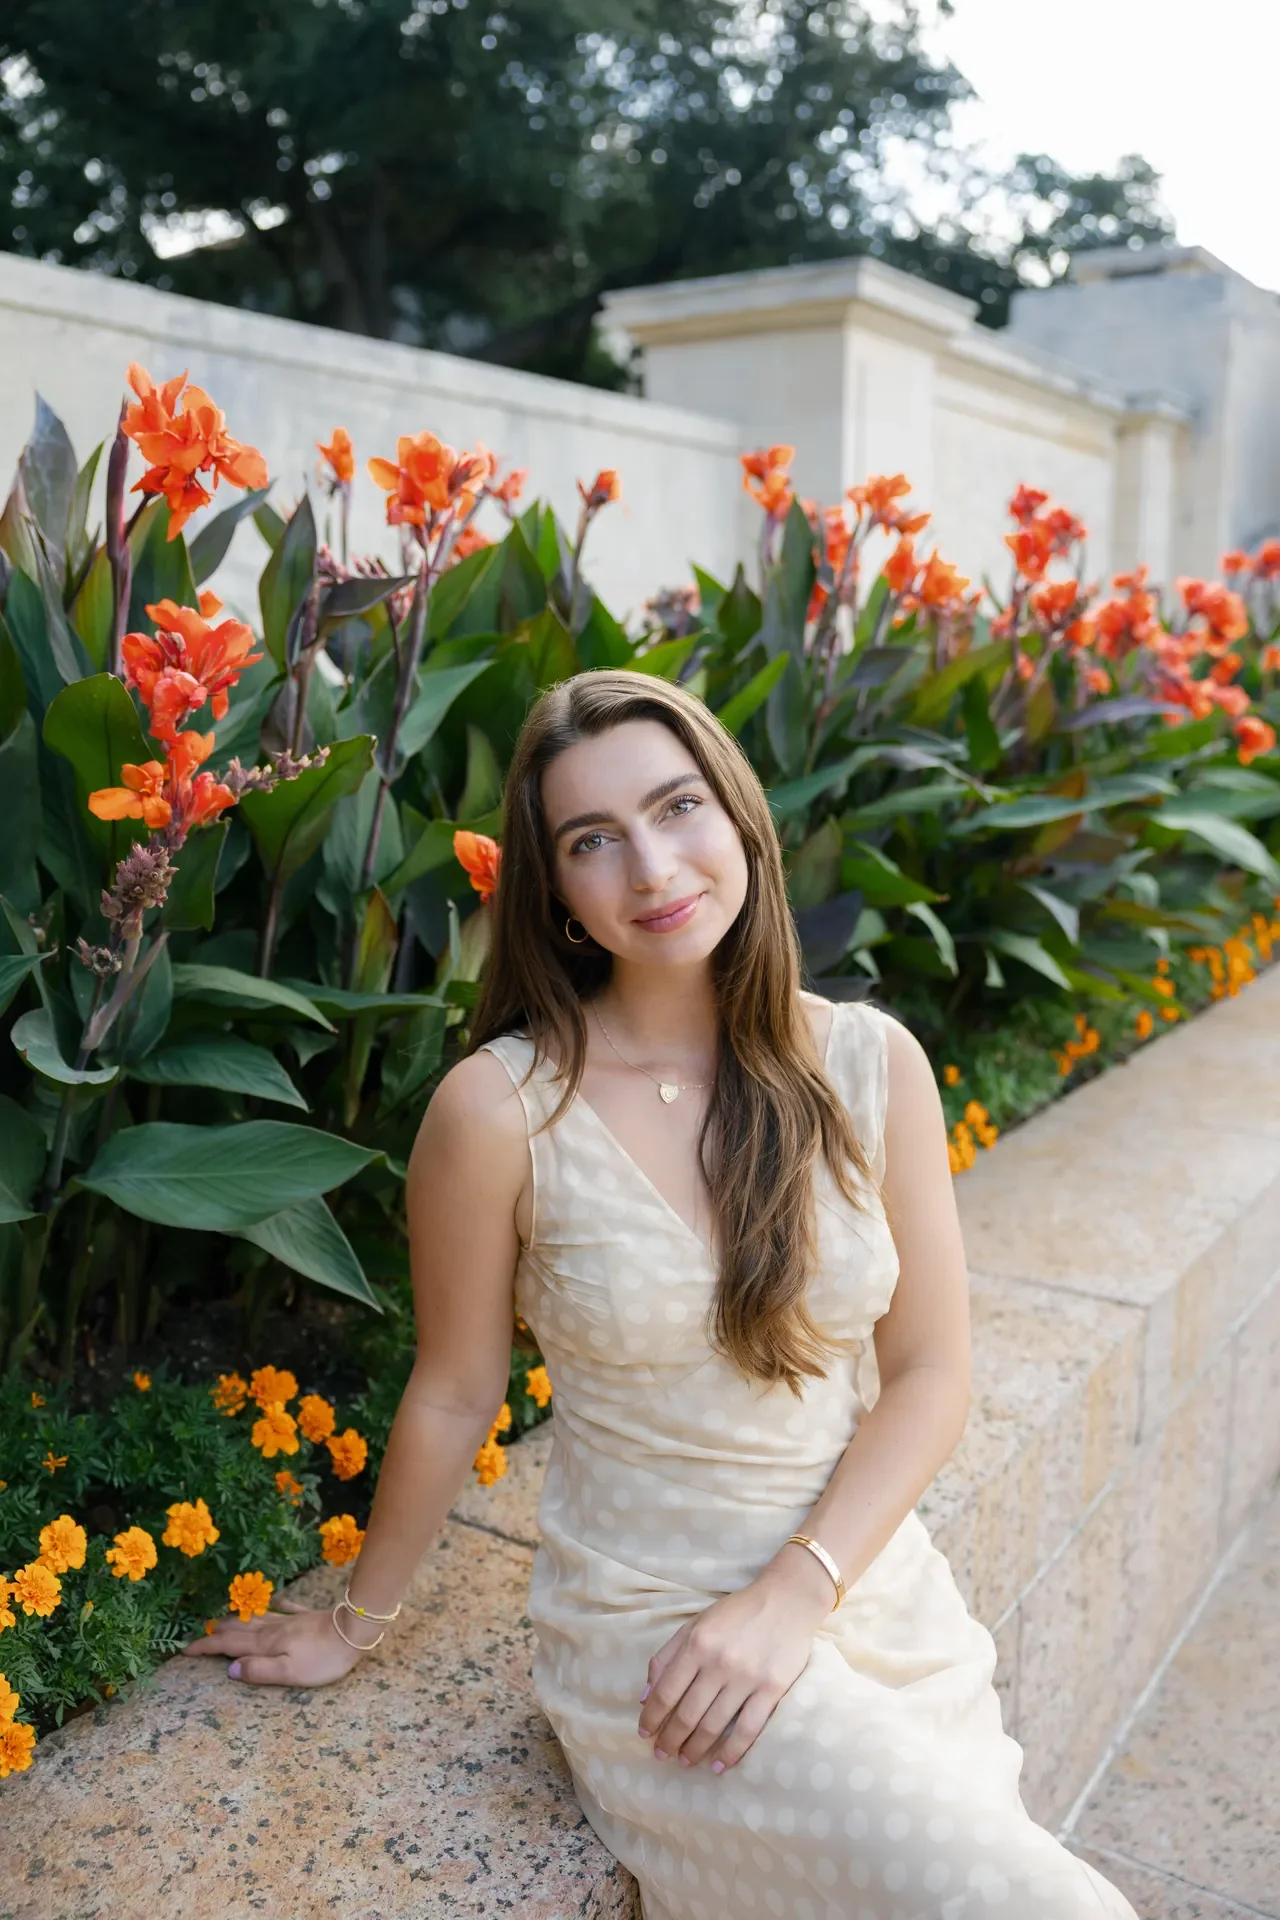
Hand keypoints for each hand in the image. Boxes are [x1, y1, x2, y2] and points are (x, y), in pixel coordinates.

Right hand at [183, 1595, 374, 1686]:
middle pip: (238, 1629)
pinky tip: (272, 1603)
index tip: (185, 1649)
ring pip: (256, 1619)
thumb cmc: (323, 1658)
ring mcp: (289, 1621)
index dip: (206, 1647)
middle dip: (215, 1633)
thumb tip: (230, 1669)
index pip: (229, 1646)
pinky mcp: (306, 1617)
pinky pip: (284, 1609)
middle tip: (197, 1634)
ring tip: (221, 1620)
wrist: (353, 1630)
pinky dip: (272, 1607)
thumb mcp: (290, 1673)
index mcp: (266, 1644)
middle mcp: (273, 1630)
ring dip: (237, 1620)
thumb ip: (259, 1670)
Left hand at [637, 1550, 833, 1771]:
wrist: (786, 1601)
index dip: (652, 1718)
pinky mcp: (772, 1690)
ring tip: (684, 1761)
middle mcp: (719, 1663)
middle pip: (687, 1714)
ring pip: (713, 1726)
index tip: (644, 1734)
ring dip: (695, 1749)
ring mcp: (746, 1678)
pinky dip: (730, 1753)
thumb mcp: (695, 1624)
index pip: (666, 1692)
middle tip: (661, 1755)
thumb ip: (667, 1656)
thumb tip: (645, 1696)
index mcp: (697, 1644)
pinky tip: (718, 1766)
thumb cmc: (736, 1613)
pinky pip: (747, 1730)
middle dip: (670, 1740)